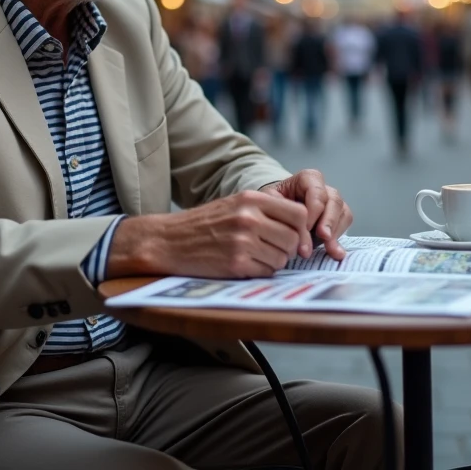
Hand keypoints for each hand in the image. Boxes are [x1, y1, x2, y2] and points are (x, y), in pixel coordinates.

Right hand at [107, 191, 312, 278]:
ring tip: (255, 256)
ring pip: (282, 258)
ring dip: (274, 261)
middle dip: (289, 249)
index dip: (302, 229)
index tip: (296, 238)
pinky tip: (244, 265)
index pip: (299, 214)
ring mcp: (243, 241)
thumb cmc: (204, 224)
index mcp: (251, 198)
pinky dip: (260, 272)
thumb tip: (302, 226)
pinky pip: (266, 272)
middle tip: (274, 250)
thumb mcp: (234, 204)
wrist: (168, 241)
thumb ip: (266, 210)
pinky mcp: (235, 263)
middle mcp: (249, 217)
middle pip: (294, 239)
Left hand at [262, 170, 351, 260]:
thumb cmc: (273, 203)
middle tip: (323, 236)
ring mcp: (333, 202)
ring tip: (330, 249)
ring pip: (342, 212)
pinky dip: (339, 238)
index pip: (317, 189)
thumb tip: (299, 231)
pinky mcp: (338, 216)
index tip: (305, 226)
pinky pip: (345, 223)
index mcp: (307, 179)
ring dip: (336, 231)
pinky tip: (335, 252)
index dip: (314, 208)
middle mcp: (324, 188)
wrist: (276, 211)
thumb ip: (282, 212)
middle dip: (329, 220)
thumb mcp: (270, 202)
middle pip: (334, 200)